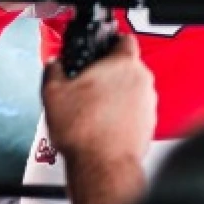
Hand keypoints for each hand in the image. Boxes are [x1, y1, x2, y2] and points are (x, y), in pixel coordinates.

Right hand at [42, 34, 155, 167]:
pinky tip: (105, 124)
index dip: (110, 41)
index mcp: (122, 63)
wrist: (102, 165)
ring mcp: (149, 101)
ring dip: (117, 94)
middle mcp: (142, 78)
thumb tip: (54, 65)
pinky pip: (136, 109)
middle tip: (89, 84)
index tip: (101, 47)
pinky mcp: (151, 121)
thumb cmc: (84, 131)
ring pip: (133, 89)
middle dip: (109, 73)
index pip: (124, 38)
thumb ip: (54, 70)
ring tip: (94, 108)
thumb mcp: (53, 94)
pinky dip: (124, 113)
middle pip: (127, 66)